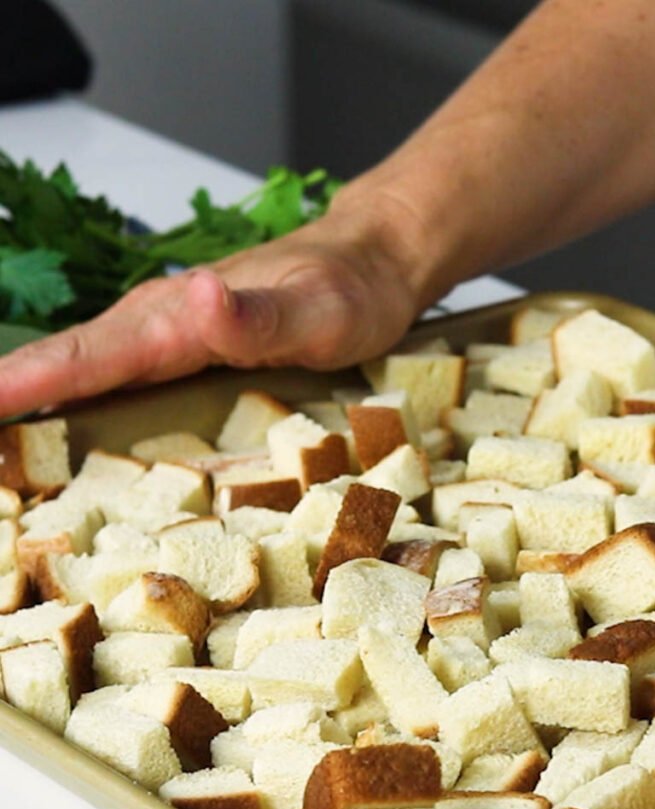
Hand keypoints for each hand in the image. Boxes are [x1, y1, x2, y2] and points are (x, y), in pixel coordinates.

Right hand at [0, 187, 433, 418]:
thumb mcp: (319, 310)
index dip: (24, 388)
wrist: (373, 265)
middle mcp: (160, 328)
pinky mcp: (185, 359)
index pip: (86, 358)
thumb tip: (195, 297)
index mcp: (178, 319)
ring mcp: (169, 343)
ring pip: (83, 378)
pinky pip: (116, 386)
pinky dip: (76, 408)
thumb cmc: (350, 290)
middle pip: (65, 368)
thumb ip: (258, 315)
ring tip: (0, 454)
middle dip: (7, 406)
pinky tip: (59, 438)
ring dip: (30, 409)